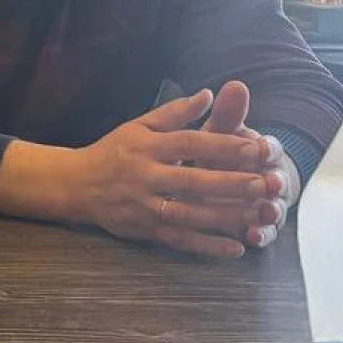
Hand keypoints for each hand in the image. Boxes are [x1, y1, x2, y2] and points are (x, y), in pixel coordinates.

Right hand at [0, 88, 282, 258]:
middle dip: (231, 183)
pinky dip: (207, 246)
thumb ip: (175, 112)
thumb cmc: (113, 151)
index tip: (255, 146)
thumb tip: (209, 94)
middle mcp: (144, 176)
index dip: (222, 144)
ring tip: (258, 214)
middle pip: (192, 181)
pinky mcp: (144, 229)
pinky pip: (179, 240)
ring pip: (189, 214)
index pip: (188, 143)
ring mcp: (143, 205)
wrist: (75, 184)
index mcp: (146, 146)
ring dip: (225, 216)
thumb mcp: (138, 125)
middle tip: (266, 183)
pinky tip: (235, 248)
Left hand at [201, 81, 297, 249]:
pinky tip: (252, 237)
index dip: (267, 148)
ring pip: (272, 208)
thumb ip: (229, 114)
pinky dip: (259, 234)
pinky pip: (261, 232)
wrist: (226, 179)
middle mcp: (268, 179)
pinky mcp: (257, 225)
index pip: (269, 148)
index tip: (262, 147)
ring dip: (271, 211)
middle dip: (275, 181)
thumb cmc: (222, 152)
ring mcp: (265, 203)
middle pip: (276, 180)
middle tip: (272, 182)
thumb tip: (235, 85)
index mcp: (261, 153)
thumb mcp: (221, 132)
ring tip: (267, 211)